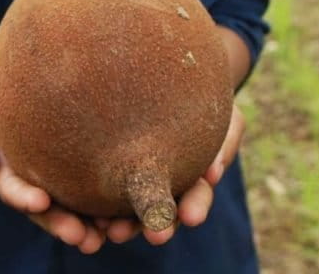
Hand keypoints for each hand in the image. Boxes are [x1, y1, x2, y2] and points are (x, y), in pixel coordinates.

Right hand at [0, 71, 106, 253]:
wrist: (19, 80)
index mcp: (5, 172)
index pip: (14, 189)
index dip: (25, 197)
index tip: (40, 201)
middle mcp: (33, 182)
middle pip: (48, 209)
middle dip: (63, 224)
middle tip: (82, 238)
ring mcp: (58, 177)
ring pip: (75, 206)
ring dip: (92, 224)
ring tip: (111, 234)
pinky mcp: (81, 166)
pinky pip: (97, 188)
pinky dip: (112, 203)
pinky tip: (129, 211)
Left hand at [102, 102, 245, 245]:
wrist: (160, 81)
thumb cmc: (201, 97)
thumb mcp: (225, 115)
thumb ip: (225, 142)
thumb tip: (213, 174)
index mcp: (193, 177)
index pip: (196, 197)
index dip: (195, 207)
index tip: (191, 216)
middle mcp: (162, 186)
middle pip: (161, 211)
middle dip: (159, 226)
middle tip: (156, 236)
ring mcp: (132, 184)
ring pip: (128, 210)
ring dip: (125, 225)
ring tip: (115, 232)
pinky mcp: (105, 177)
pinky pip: (99, 197)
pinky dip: (96, 209)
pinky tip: (92, 216)